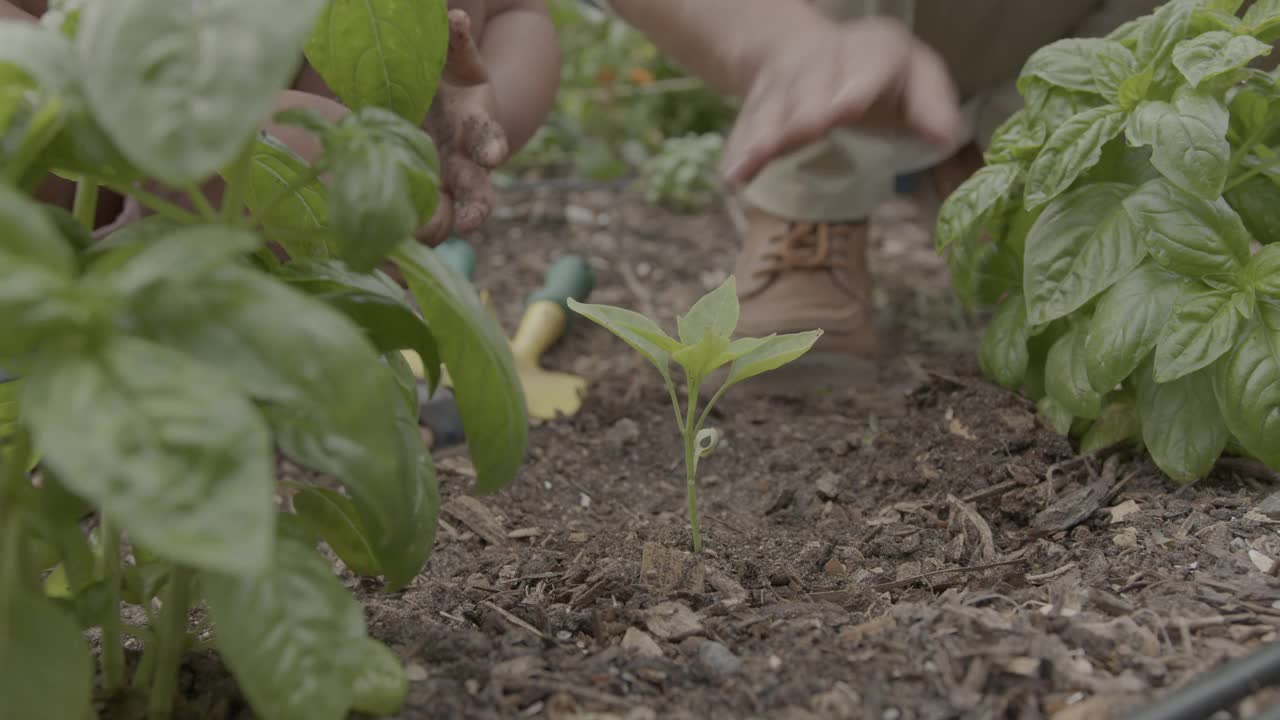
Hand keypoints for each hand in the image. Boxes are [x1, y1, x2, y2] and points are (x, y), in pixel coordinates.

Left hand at [417, 9, 507, 245]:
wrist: (426, 98)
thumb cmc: (443, 74)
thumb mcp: (451, 56)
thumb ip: (455, 41)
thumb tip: (454, 20)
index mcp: (475, 125)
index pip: (488, 138)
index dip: (490, 145)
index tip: (489, 155)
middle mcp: (463, 162)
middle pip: (477, 193)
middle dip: (475, 208)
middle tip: (467, 222)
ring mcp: (439, 184)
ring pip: (448, 216)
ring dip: (439, 226)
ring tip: (422, 236)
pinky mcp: (415, 196)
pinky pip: (415, 218)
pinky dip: (408, 228)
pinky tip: (391, 239)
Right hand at [720, 17, 962, 187]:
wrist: (805, 52)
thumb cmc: (877, 80)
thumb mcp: (913, 82)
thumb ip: (930, 108)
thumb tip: (945, 137)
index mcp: (874, 49)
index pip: (869, 63)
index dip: (856, 85)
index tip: (845, 108)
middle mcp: (824, 59)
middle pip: (812, 85)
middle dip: (807, 109)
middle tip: (806, 130)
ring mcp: (785, 82)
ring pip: (774, 107)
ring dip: (766, 134)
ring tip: (756, 159)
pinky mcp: (758, 108)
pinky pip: (746, 130)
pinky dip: (740, 152)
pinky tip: (733, 176)